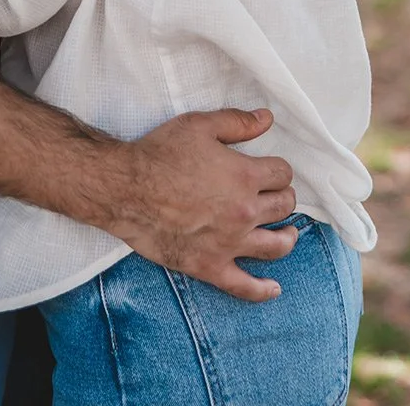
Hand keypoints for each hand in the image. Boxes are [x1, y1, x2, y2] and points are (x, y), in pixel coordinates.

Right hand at [107, 108, 298, 302]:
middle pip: (284, 207)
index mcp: (245, 177)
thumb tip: (267, 119)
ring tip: (287, 233)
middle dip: (283, 197)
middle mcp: (245, 212)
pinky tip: (273, 288)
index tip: (268, 169)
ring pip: (275, 246)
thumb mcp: (196, 126)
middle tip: (273, 195)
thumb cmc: (157, 154)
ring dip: (286, 237)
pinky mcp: (211, 265)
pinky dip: (262, 289)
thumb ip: (236, 122)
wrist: (123, 189)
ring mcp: (230, 243)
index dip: (277, 169)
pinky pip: (244, 286)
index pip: (282, 174)